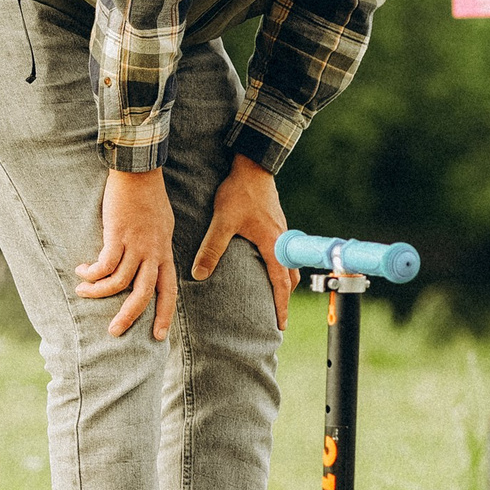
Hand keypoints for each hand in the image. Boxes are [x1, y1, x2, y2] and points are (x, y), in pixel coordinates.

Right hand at [76, 168, 177, 340]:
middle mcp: (154, 252)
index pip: (169, 289)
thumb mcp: (162, 225)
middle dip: (129, 316)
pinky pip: (104, 264)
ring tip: (83, 292)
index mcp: (165, 251)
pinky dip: (91, 272)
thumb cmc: (149, 196)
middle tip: (113, 332)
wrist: (140, 171)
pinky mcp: (118, 235)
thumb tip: (148, 262)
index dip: (165, 314)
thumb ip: (156, 246)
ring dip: (98, 292)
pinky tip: (82, 270)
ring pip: (119, 282)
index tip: (160, 336)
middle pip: (145, 294)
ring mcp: (137, 244)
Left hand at [191, 154, 294, 328]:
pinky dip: (281, 266)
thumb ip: (211, 248)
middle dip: (286, 298)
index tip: (280, 324)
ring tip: (276, 295)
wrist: (253, 165)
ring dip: (285, 281)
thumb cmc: (239, 193)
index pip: (281, 283)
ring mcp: (282, 233)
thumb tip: (199, 275)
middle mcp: (282, 241)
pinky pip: (284, 253)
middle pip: (290, 277)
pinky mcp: (277, 224)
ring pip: (289, 264)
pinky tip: (268, 266)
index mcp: (273, 245)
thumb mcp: (223, 222)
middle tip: (278, 316)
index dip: (281, 305)